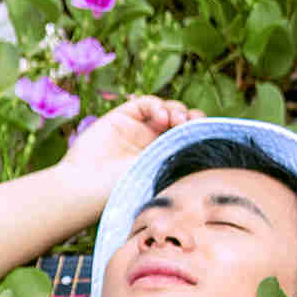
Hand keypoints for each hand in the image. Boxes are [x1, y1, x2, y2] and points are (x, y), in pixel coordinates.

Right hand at [53, 93, 199, 229]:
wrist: (86, 188)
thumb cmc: (124, 193)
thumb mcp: (161, 179)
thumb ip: (181, 161)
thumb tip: (210, 150)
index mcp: (166, 162)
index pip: (190, 140)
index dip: (200, 133)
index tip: (207, 135)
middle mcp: (153, 145)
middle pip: (182, 122)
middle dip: (191, 120)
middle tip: (192, 124)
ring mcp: (138, 130)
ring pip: (167, 109)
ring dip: (177, 110)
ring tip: (175, 121)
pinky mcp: (122, 117)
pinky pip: (146, 103)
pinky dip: (157, 105)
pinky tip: (160, 116)